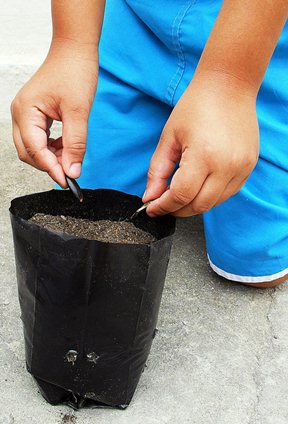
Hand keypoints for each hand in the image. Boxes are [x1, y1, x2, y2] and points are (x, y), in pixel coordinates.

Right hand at [11, 39, 97, 186]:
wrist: (74, 51)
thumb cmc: (74, 72)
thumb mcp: (78, 112)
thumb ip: (75, 144)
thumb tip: (73, 170)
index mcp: (26, 111)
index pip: (35, 150)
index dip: (51, 168)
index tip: (67, 181)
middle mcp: (21, 114)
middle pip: (28, 153)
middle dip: (49, 165)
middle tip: (70, 172)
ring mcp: (26, 114)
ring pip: (33, 148)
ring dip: (50, 157)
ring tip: (71, 157)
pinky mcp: (34, 114)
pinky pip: (38, 139)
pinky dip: (51, 148)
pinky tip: (66, 147)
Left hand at [143, 72, 258, 216]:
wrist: (228, 86)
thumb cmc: (195, 107)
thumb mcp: (169, 138)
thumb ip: (157, 171)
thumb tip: (150, 198)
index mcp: (203, 155)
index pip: (181, 196)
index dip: (163, 206)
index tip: (151, 209)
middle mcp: (227, 166)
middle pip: (199, 206)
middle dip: (177, 210)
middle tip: (163, 204)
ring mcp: (242, 167)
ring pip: (214, 203)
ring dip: (194, 205)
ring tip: (180, 195)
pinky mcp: (249, 167)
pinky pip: (228, 193)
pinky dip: (211, 196)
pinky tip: (199, 187)